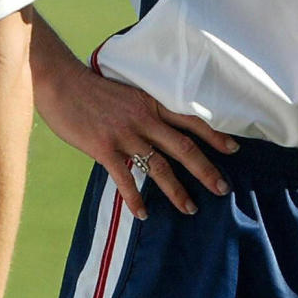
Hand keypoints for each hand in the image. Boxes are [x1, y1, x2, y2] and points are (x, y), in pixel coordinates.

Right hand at [35, 58, 237, 220]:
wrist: (63, 83)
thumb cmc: (95, 88)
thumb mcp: (130, 92)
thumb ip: (147, 109)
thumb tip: (163, 127)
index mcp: (153, 103)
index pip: (192, 119)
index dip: (215, 135)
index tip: (234, 149)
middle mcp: (145, 118)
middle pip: (184, 147)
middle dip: (206, 170)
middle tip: (222, 188)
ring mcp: (126, 134)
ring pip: (160, 167)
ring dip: (177, 191)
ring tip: (190, 208)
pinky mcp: (105, 148)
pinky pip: (125, 178)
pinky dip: (135, 199)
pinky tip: (143, 214)